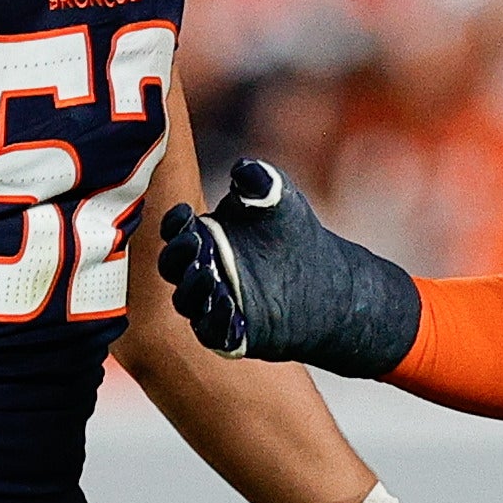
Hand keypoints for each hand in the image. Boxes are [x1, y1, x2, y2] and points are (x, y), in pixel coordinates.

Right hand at [159, 159, 423, 370]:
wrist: (329, 281)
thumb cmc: (294, 234)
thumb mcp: (281, 200)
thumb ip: (262, 182)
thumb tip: (245, 169)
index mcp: (204, 237)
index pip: (175, 231)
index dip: (174, 223)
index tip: (186, 212)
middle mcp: (201, 271)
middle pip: (172, 266)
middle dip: (178, 254)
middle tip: (195, 242)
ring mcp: (213, 304)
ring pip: (187, 301)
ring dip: (193, 288)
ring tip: (210, 274)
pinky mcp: (231, 333)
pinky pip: (212, 331)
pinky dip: (215, 319)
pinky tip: (229, 301)